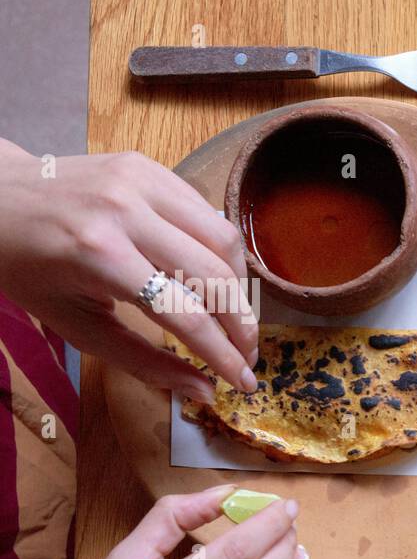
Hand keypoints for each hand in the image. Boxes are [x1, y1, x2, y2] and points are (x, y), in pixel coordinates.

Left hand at [0, 140, 258, 400]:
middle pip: (216, 277)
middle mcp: (126, 211)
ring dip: (238, 286)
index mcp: (100, 257)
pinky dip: (218, 251)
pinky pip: (206, 212)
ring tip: (233, 317)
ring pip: (224, 239)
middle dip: (242, 325)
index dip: (222, 355)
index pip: (187, 315)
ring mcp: (141, 181)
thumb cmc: (27, 270)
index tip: (244, 384)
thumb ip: (144, 361)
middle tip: (247, 355)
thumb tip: (205, 392)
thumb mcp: (77, 326)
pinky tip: (211, 275)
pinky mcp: (149, 166)